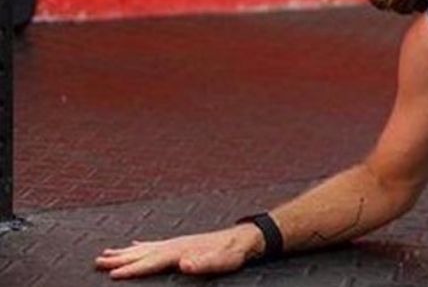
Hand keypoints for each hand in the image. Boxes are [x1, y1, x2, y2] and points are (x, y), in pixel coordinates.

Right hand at [94, 224, 262, 279]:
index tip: (112, 274)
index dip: (132, 268)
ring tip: (104, 254)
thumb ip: (204, 263)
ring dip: (124, 252)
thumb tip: (184, 263)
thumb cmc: (233, 253)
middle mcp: (175, 244)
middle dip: (119, 259)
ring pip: (144, 247)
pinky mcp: (181, 243)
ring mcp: (177, 242)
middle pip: (142, 252)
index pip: (152, 261)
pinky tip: (132, 244)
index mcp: (181, 251)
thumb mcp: (223, 261)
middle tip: (97, 261)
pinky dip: (140, 245)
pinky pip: (154, 243)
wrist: (245, 239)